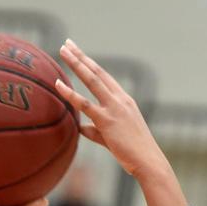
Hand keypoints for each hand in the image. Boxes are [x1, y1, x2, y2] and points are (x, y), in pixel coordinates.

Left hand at [56, 39, 185, 205]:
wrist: (148, 162)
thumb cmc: (132, 153)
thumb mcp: (112, 138)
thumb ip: (95, 130)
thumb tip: (80, 127)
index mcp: (123, 100)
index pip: (104, 76)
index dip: (90, 63)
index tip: (78, 52)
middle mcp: (119, 98)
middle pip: (97, 71)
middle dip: (80, 56)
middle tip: (67, 43)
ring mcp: (114, 107)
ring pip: (92, 80)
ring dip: (76, 63)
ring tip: (62, 50)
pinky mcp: (107, 120)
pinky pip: (85, 104)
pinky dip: (70, 94)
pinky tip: (58, 84)